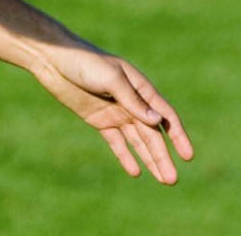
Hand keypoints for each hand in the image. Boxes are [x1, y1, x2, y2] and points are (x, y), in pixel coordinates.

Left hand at [31, 45, 193, 183]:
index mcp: (140, 87)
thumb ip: (133, 101)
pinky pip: (116, 142)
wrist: (53, 59)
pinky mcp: (98, 119)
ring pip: (138, 141)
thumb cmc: (84, 62)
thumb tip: (157, 121)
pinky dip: (125, 156)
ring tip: (163, 180)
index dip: (178, 136)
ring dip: (150, 159)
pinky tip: (135, 172)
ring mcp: (115, 112)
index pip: (165, 115)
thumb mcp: (111, 79)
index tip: (188, 156)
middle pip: (152, 134)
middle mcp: (131, 102)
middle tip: (172, 179)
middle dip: (163, 156)